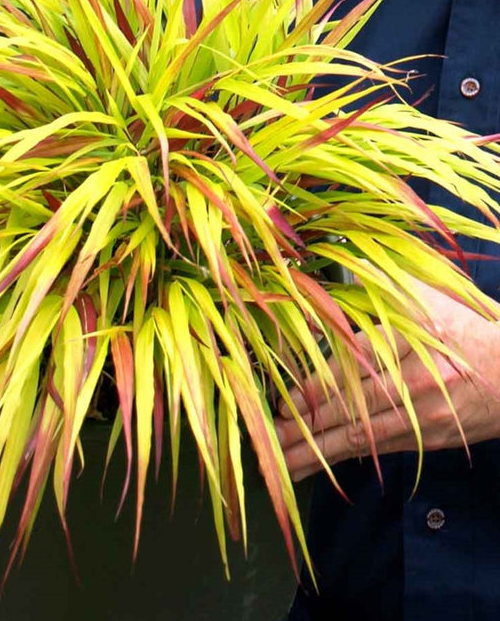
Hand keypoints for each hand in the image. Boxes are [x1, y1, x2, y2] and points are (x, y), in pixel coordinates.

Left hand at [275, 276, 499, 480]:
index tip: (281, 406)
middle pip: (350, 411)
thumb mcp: (424, 290)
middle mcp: (414, 380)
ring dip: (318, 457)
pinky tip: (317, 467)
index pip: (351, 368)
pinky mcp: (428, 438)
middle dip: (304, 432)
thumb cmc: (463, 324)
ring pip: (360, 439)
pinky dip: (344, 459)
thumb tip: (333, 261)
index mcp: (408, 338)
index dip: (313, 391)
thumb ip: (377, 278)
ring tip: (281, 467)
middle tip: (266, 443)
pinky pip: (377, 449)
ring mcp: (423, 415)